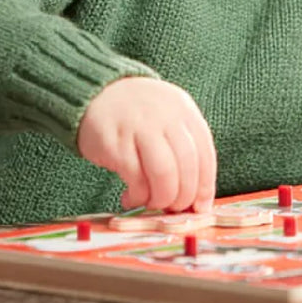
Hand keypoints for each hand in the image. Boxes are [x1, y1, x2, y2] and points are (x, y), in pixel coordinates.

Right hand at [77, 77, 216, 211]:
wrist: (96, 93)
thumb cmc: (137, 114)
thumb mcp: (168, 116)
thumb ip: (184, 147)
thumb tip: (196, 197)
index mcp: (184, 110)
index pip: (205, 154)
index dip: (205, 186)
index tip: (200, 207)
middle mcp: (165, 116)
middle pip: (187, 166)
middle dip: (183, 197)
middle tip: (173, 209)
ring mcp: (140, 127)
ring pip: (164, 174)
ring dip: (162, 198)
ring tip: (152, 203)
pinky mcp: (115, 142)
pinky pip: (136, 178)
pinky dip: (138, 196)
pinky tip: (131, 197)